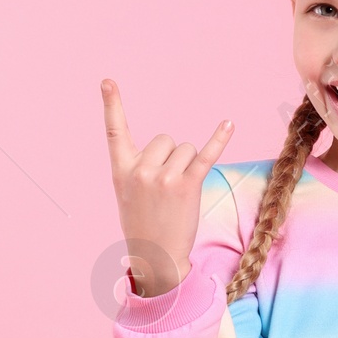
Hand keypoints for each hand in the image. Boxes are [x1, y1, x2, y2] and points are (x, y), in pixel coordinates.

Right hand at [103, 79, 232, 294]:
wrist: (156, 257)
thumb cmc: (143, 223)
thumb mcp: (128, 193)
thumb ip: (139, 167)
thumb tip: (169, 149)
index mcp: (121, 170)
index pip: (114, 132)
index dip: (112, 105)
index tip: (108, 81)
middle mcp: (141, 170)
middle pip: (166, 139)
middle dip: (172, 157)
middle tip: (167, 188)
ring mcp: (164, 177)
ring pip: (186, 149)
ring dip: (189, 165)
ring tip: (179, 193)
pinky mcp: (187, 185)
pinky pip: (205, 156)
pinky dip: (219, 140)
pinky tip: (228, 124)